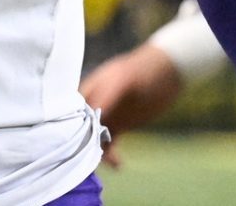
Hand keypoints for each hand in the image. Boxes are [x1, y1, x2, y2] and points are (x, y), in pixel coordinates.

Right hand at [78, 43, 187, 166]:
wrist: (168, 73)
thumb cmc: (142, 70)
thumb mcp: (121, 80)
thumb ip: (105, 96)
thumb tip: (90, 115)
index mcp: (87, 91)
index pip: (70, 113)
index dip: (67, 128)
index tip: (69, 144)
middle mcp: (93, 105)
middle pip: (79, 128)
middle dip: (81, 144)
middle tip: (88, 158)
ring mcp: (106, 116)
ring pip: (93, 139)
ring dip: (96, 152)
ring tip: (106, 161)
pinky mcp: (119, 125)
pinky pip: (110, 144)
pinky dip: (111, 156)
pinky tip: (118, 165)